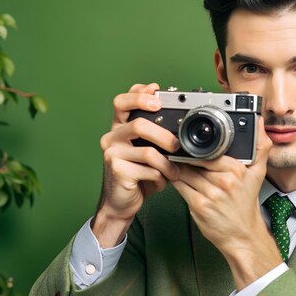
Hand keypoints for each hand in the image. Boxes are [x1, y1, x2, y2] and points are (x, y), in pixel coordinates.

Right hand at [93, 83, 179, 246]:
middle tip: (176, 146)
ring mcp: (112, 153)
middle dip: (164, 136)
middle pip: (138, 124)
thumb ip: (158, 134)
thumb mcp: (149, 150)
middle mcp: (112, 136)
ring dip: (167, 163)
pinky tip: (161, 181)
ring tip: (174, 171)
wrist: (122, 202)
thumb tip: (183, 122)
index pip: (122, 101)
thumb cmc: (139, 174)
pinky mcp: (117, 170)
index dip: (139, 94)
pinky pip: (147, 169)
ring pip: (147, 151)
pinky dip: (160, 176)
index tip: (157, 95)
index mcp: (120, 127)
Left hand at [171, 117, 282, 289]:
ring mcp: (211, 193)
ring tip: (170, 162)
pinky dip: (173, 179)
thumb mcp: (259, 173)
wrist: (242, 235)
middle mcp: (225, 180)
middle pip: (194, 160)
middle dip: (183, 155)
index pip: (209, 150)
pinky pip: (179, 185)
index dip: (195, 146)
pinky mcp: (198, 205)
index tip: (186, 141)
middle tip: (172, 148)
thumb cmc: (246, 204)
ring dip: (175, 166)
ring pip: (184, 171)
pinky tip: (172, 176)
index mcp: (237, 169)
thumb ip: (261, 146)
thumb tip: (258, 121)